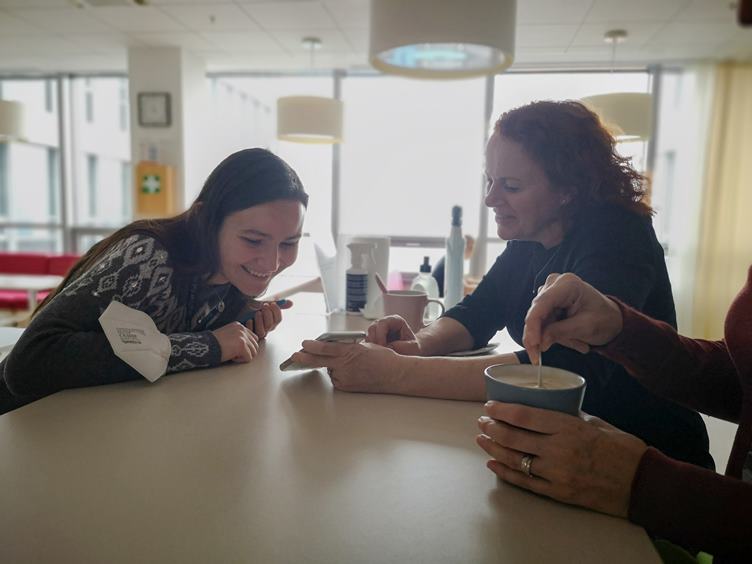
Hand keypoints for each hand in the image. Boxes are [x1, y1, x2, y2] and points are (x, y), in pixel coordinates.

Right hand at [212, 321, 259, 362]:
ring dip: (244, 356)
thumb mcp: (228, 335)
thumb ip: (238, 337)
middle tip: (234, 353)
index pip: (253, 338)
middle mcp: (242, 329)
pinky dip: (240, 360)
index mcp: (239, 326)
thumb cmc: (213, 344)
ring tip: (232, 355)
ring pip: (254, 352)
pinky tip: (232, 357)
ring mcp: (243, 337)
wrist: (204, 346)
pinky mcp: (242, 345)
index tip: (235, 349)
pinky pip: (249, 358)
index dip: (246, 346)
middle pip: (255, 345)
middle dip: (247, 352)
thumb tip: (249, 346)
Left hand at [248, 299, 292, 339]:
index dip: (276, 311)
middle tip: (264, 306)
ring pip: (263, 331)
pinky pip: (252, 334)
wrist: (237, 311)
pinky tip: (249, 319)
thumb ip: (277, 303)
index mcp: (271, 322)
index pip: (278, 319)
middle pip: (271, 325)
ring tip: (257, 312)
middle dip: (268, 314)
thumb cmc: (250, 308)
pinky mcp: (249, 336)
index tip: (272, 304)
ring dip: (260, 320)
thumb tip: (290, 303)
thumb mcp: (263, 303)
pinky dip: (251, 326)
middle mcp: (265, 329)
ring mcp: (257, 333)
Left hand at [290, 340, 405, 392]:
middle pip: (321, 362)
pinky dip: (339, 373)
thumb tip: (332, 348)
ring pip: (331, 370)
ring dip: (332, 365)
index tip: (304, 344)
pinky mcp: (347, 387)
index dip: (313, 347)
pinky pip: (337, 378)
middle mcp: (346, 366)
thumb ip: (347, 347)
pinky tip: (352, 371)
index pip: (327, 349)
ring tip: (352, 364)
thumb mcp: (364, 346)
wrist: (395, 375)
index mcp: (351, 352)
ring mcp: (346, 378)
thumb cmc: (383, 358)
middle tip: (295, 356)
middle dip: (306, 359)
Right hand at [365, 315, 420, 354]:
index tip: (384, 347)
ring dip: (371, 346)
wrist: (411, 353)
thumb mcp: (412, 347)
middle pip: (372, 328)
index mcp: (395, 320)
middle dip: (374, 341)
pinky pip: (366, 343)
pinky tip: (377, 356)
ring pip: (368, 336)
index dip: (381, 335)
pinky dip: (370, 350)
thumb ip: (400, 346)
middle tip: (380, 353)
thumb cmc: (413, 348)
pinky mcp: (373, 339)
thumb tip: (385, 347)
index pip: (382, 323)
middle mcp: (384, 323)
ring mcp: (377, 330)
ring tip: (379, 356)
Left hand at [476, 402, 646, 517]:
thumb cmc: (623, 449)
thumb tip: (547, 410)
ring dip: (493, 448)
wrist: (643, 484)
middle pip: (513, 437)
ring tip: (482, 439)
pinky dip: (505, 472)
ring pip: (513, 459)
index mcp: (568, 427)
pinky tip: (493, 463)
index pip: (524, 416)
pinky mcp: (558, 492)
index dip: (501, 410)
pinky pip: (524, 482)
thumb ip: (569, 417)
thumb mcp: (596, 423)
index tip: (489, 406)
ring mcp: (556, 473)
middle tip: (482, 422)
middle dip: (491, 428)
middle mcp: (558, 450)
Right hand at [523, 273, 622, 363]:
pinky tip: (573, 339)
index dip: (533, 325)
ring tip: (578, 343)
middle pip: (536, 313)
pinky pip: (542, 323)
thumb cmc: (604, 319)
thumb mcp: (586, 327)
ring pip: (538, 321)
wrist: (611, 318)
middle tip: (543, 356)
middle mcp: (555, 284)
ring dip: (553, 337)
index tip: (533, 344)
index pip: (542, 304)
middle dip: (541, 336)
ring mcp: (550, 292)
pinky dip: (554, 335)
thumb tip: (539, 343)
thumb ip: (561, 333)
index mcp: (568, 284)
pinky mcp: (548, 303)